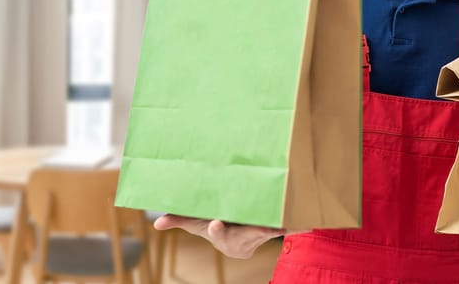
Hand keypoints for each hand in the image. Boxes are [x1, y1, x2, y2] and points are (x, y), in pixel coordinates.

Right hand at [153, 214, 285, 258]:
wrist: (240, 238)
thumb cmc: (216, 226)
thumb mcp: (197, 224)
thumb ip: (178, 220)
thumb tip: (155, 222)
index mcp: (222, 235)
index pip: (217, 232)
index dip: (217, 229)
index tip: (215, 222)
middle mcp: (241, 238)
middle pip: (246, 235)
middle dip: (253, 231)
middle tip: (261, 226)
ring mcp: (257, 235)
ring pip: (266, 232)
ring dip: (276, 229)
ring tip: (284, 223)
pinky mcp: (271, 231)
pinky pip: (281, 229)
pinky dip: (291, 227)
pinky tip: (302, 223)